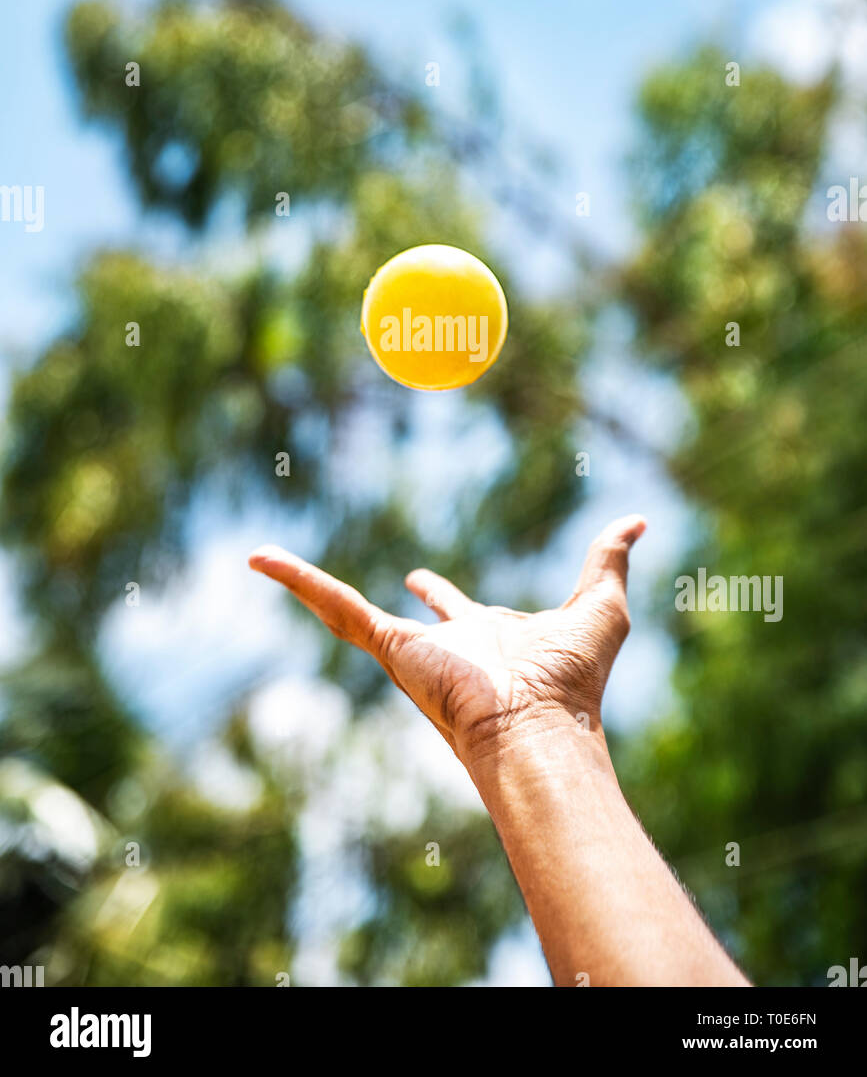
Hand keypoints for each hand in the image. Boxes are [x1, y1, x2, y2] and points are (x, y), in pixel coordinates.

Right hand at [248, 514, 644, 765]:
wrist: (542, 728)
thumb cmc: (576, 681)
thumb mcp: (602, 605)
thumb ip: (610, 559)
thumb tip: (637, 520)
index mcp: (487, 637)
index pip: (457, 611)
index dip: (438, 594)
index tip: (419, 579)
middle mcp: (446, 646)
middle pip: (406, 618)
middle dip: (387, 606)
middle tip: (362, 588)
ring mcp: (413, 650)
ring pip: (346, 611)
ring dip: (304, 586)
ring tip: (264, 560)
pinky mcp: (391, 649)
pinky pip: (335, 606)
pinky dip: (296, 579)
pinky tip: (260, 557)